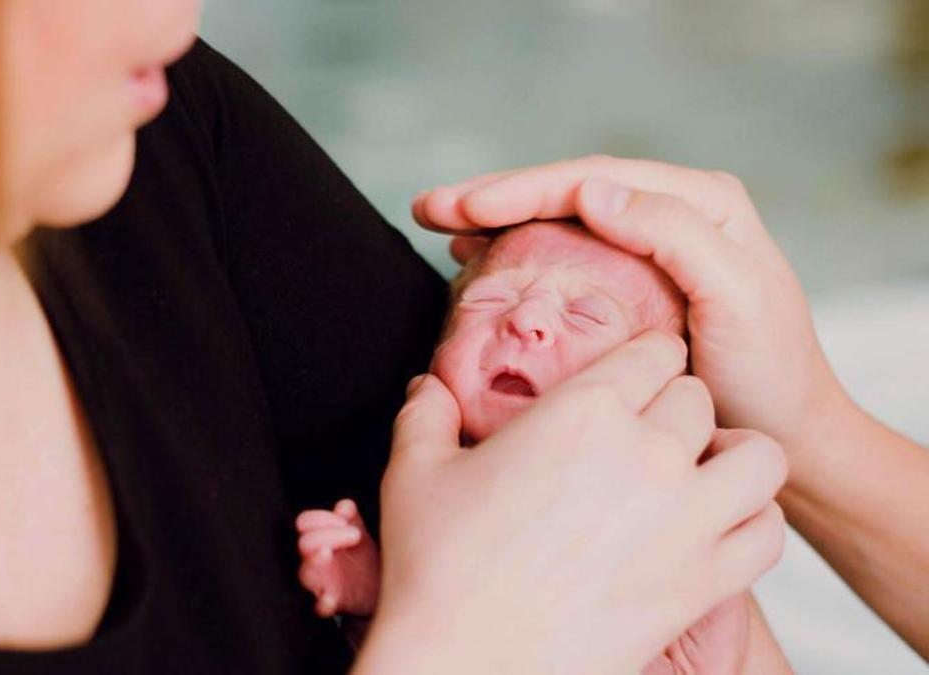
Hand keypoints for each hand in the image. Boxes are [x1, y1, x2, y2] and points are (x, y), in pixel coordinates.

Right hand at [296, 498, 380, 616]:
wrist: (380, 591)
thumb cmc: (364, 560)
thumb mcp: (360, 535)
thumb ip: (352, 518)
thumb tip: (344, 506)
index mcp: (320, 540)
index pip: (305, 523)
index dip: (321, 518)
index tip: (346, 521)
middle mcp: (316, 560)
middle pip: (305, 544)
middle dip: (327, 534)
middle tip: (355, 535)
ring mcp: (322, 583)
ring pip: (305, 573)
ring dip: (314, 562)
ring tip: (326, 553)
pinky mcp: (333, 603)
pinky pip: (319, 607)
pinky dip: (322, 603)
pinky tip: (330, 599)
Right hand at [354, 331, 786, 674]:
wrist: (468, 664)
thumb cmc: (439, 572)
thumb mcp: (414, 471)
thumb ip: (426, 413)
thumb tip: (428, 385)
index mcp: (580, 411)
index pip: (653, 350)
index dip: (645, 357)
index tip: (634, 374)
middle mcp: (645, 453)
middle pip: (698, 397)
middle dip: (674, 406)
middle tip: (647, 430)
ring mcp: (684, 518)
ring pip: (758, 456)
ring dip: (733, 456)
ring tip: (702, 469)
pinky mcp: (702, 582)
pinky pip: (768, 533)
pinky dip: (753, 522)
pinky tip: (716, 527)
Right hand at [411, 156, 845, 459]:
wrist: (786, 438)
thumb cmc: (768, 374)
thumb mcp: (736, 297)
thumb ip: (674, 233)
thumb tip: (592, 190)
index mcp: (700, 202)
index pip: (593, 179)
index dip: (521, 188)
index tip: (464, 208)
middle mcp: (671, 216)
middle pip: (565, 191)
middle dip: (491, 197)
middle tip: (428, 207)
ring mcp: (645, 253)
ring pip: (556, 221)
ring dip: (494, 222)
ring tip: (437, 226)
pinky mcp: (627, 292)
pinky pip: (561, 258)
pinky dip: (515, 254)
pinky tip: (475, 259)